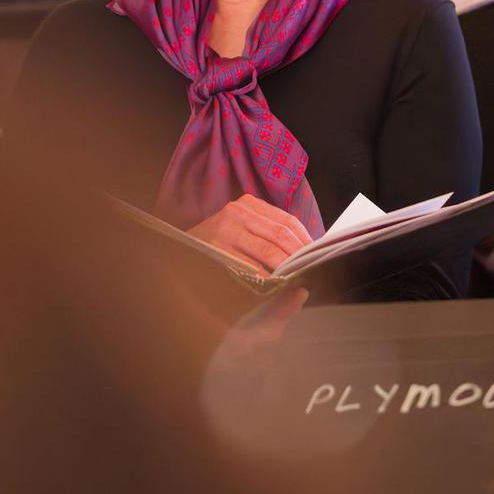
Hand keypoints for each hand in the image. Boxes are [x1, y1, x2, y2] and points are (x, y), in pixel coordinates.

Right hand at [186, 195, 312, 272]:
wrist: (177, 256)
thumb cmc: (218, 248)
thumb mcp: (243, 233)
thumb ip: (271, 240)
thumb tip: (305, 253)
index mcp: (248, 205)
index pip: (288, 221)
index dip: (306, 240)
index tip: (317, 257)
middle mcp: (237, 212)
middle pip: (282, 235)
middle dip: (299, 257)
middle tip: (309, 273)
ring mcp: (225, 229)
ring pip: (269, 252)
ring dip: (286, 269)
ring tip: (296, 282)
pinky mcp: (216, 250)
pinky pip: (251, 268)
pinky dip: (267, 279)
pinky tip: (274, 288)